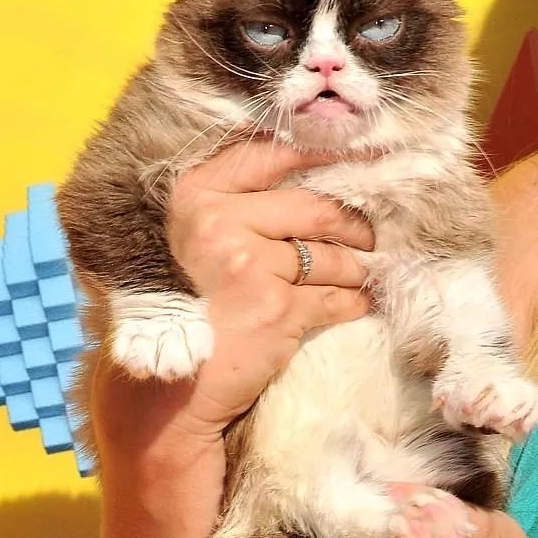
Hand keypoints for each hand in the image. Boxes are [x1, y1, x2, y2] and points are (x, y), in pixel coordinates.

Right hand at [166, 139, 373, 435]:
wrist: (169, 388)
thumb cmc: (185, 309)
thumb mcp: (193, 240)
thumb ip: (238, 202)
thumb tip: (313, 172)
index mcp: (194, 195)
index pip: (272, 154)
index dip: (325, 149)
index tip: (365, 151)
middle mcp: (217, 222)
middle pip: (315, 206)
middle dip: (353, 224)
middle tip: (369, 236)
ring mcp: (248, 265)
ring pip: (332, 255)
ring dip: (355, 268)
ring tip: (359, 274)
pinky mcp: (276, 310)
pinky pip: (335, 298)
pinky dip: (354, 302)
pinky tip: (358, 304)